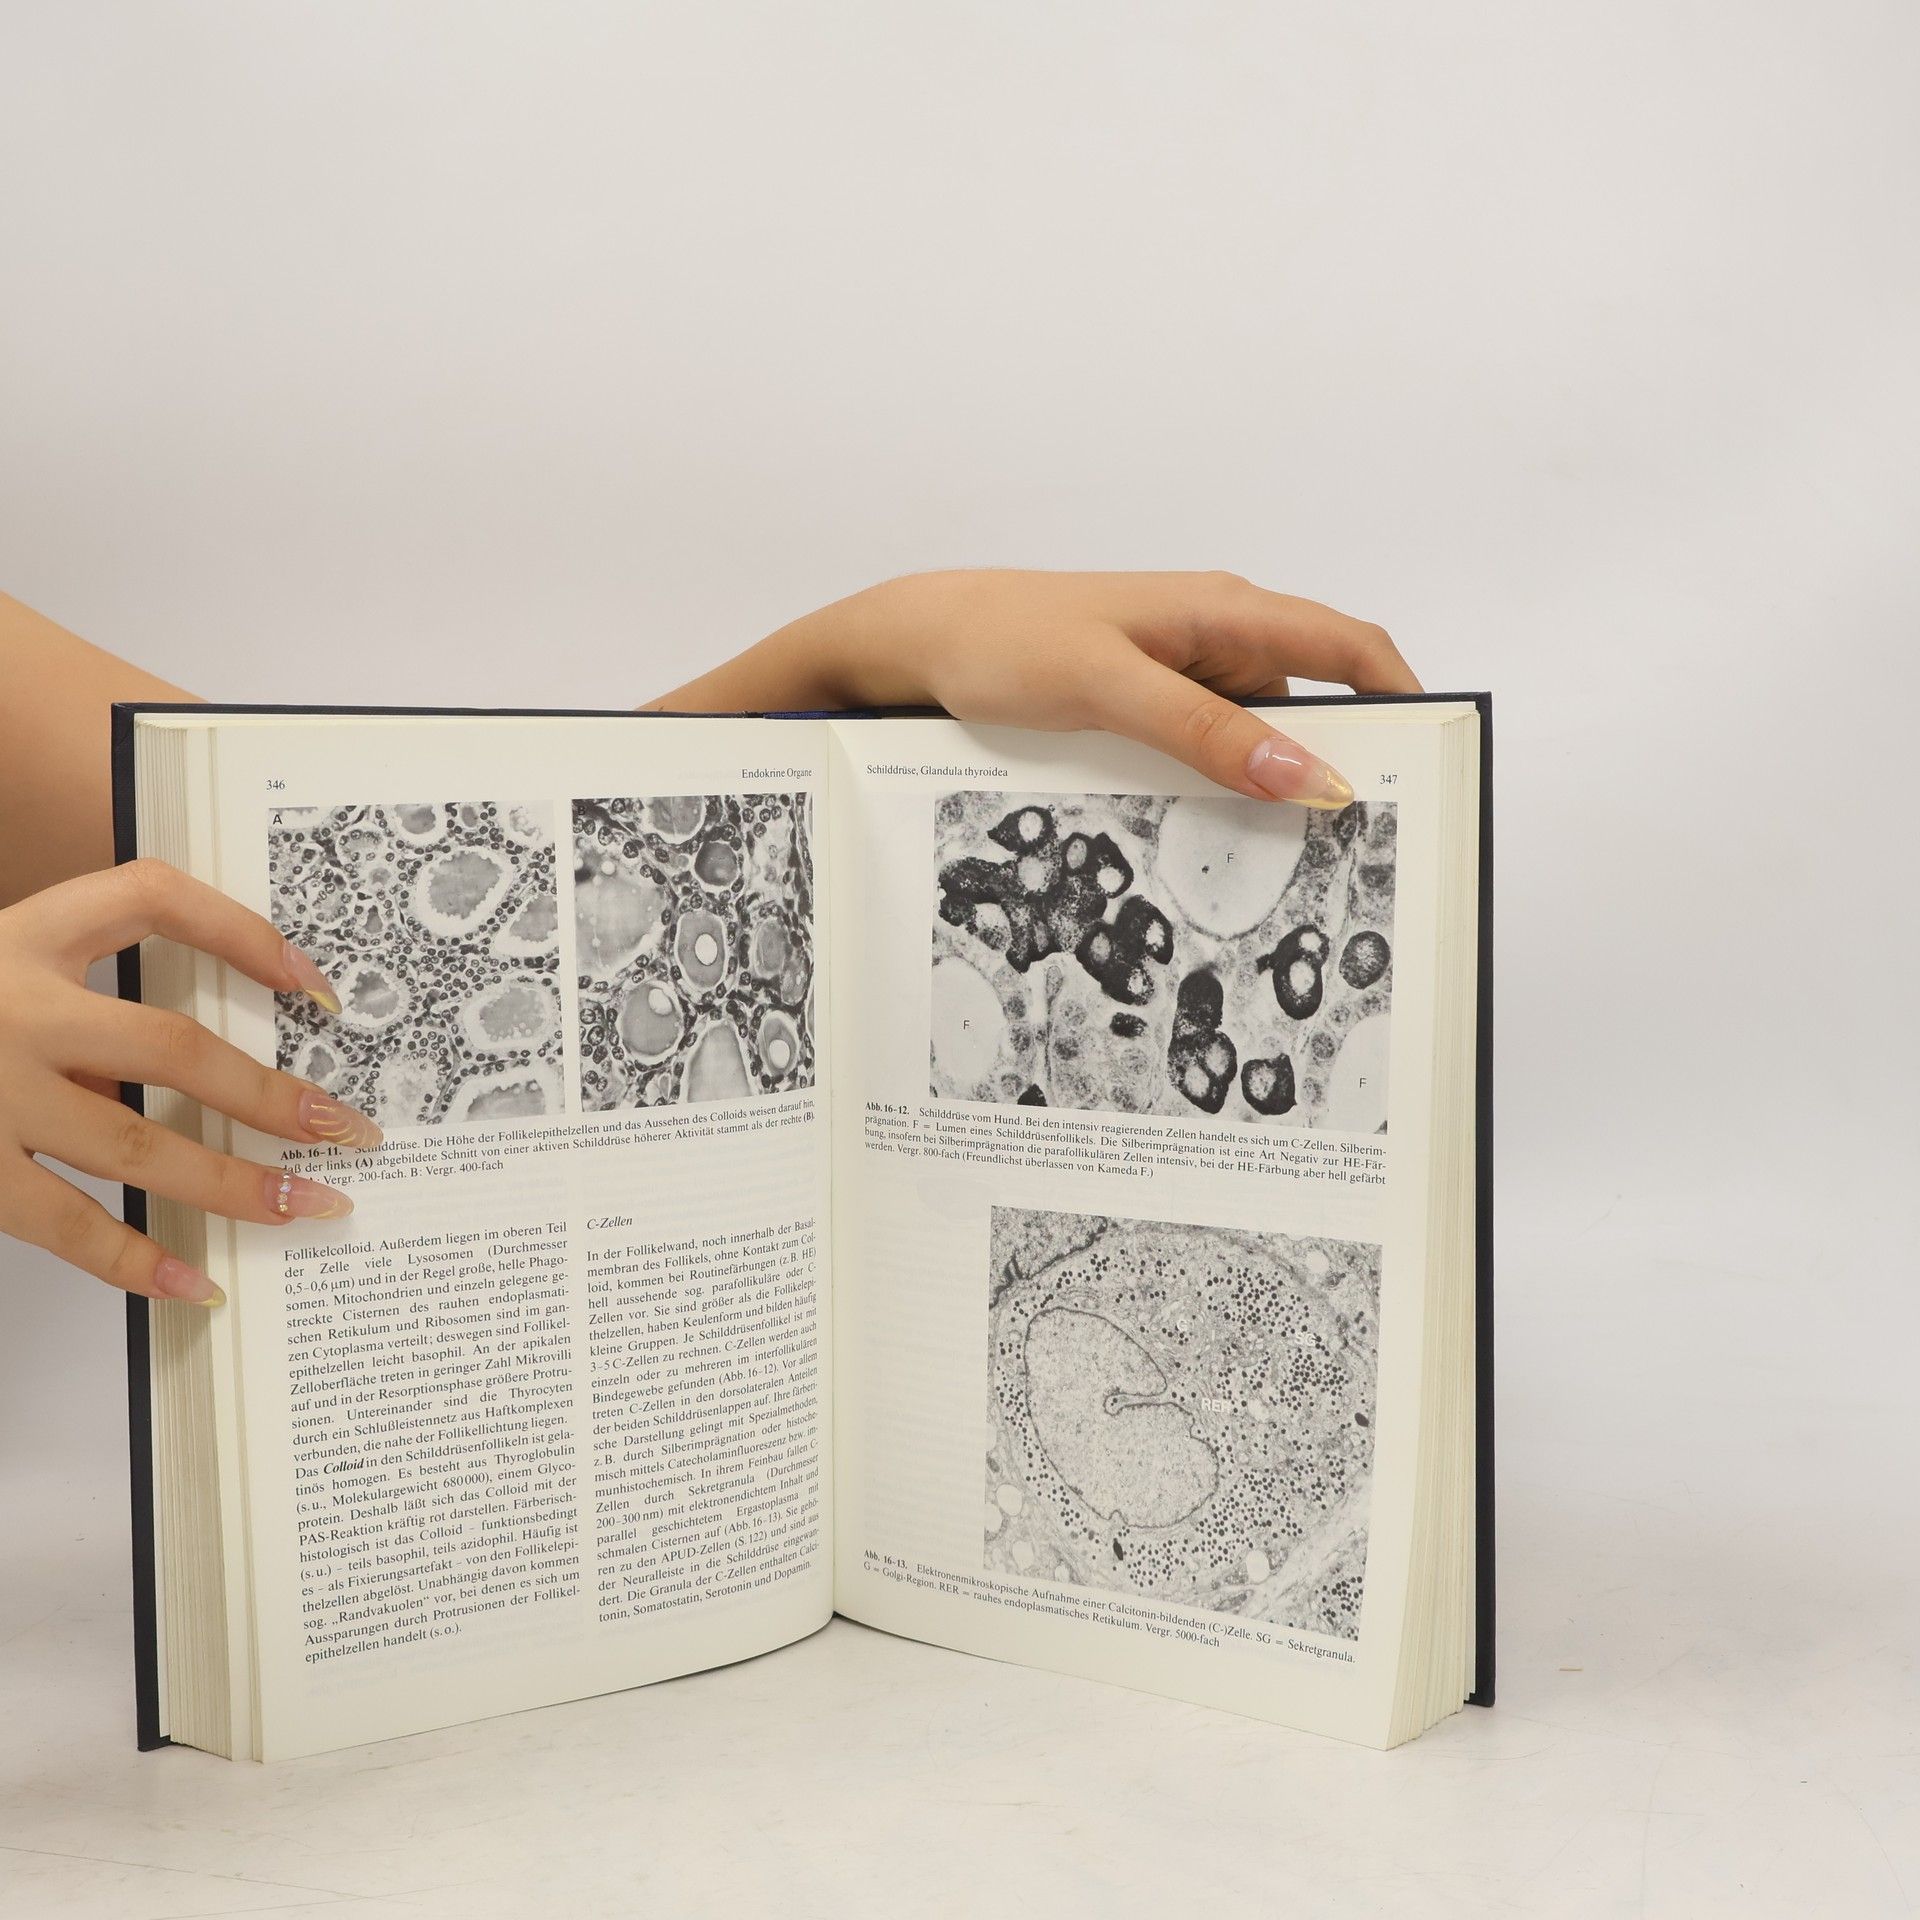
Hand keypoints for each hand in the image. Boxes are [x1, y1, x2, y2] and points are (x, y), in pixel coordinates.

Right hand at [0, 861, 380, 1304]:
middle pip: (170, 1047)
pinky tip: (194, 1278)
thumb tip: (231, 1039)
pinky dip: (134, 1258)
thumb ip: (92, 981)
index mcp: (23, 935)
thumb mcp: (7, 958)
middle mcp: (10, 1008)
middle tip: (346, 1132)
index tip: (321, 987)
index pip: (152, 896)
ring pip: (134, 1144)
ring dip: (231, 1183)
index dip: (245, 933)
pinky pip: (63, 1223)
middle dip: (270, 1095)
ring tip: (305, 1206)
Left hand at [654, 570, 1421, 803]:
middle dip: (1339, 763)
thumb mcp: (1108, 687)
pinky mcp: (1146, 707)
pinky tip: (1207, 842)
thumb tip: (1309, 773)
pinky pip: (1205, 751)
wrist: (919, 641)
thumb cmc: (1006, 640)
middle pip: (1312, 701)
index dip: (1401, 699)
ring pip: (1256, 735)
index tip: (1426, 769)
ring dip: (1272, 787)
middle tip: (1354, 845)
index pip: (1347, 647)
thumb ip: (1204, 730)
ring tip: (1284, 862)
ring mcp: (1180, 674)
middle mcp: (1214, 638)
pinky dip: (1218, 791)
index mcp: (1224, 611)